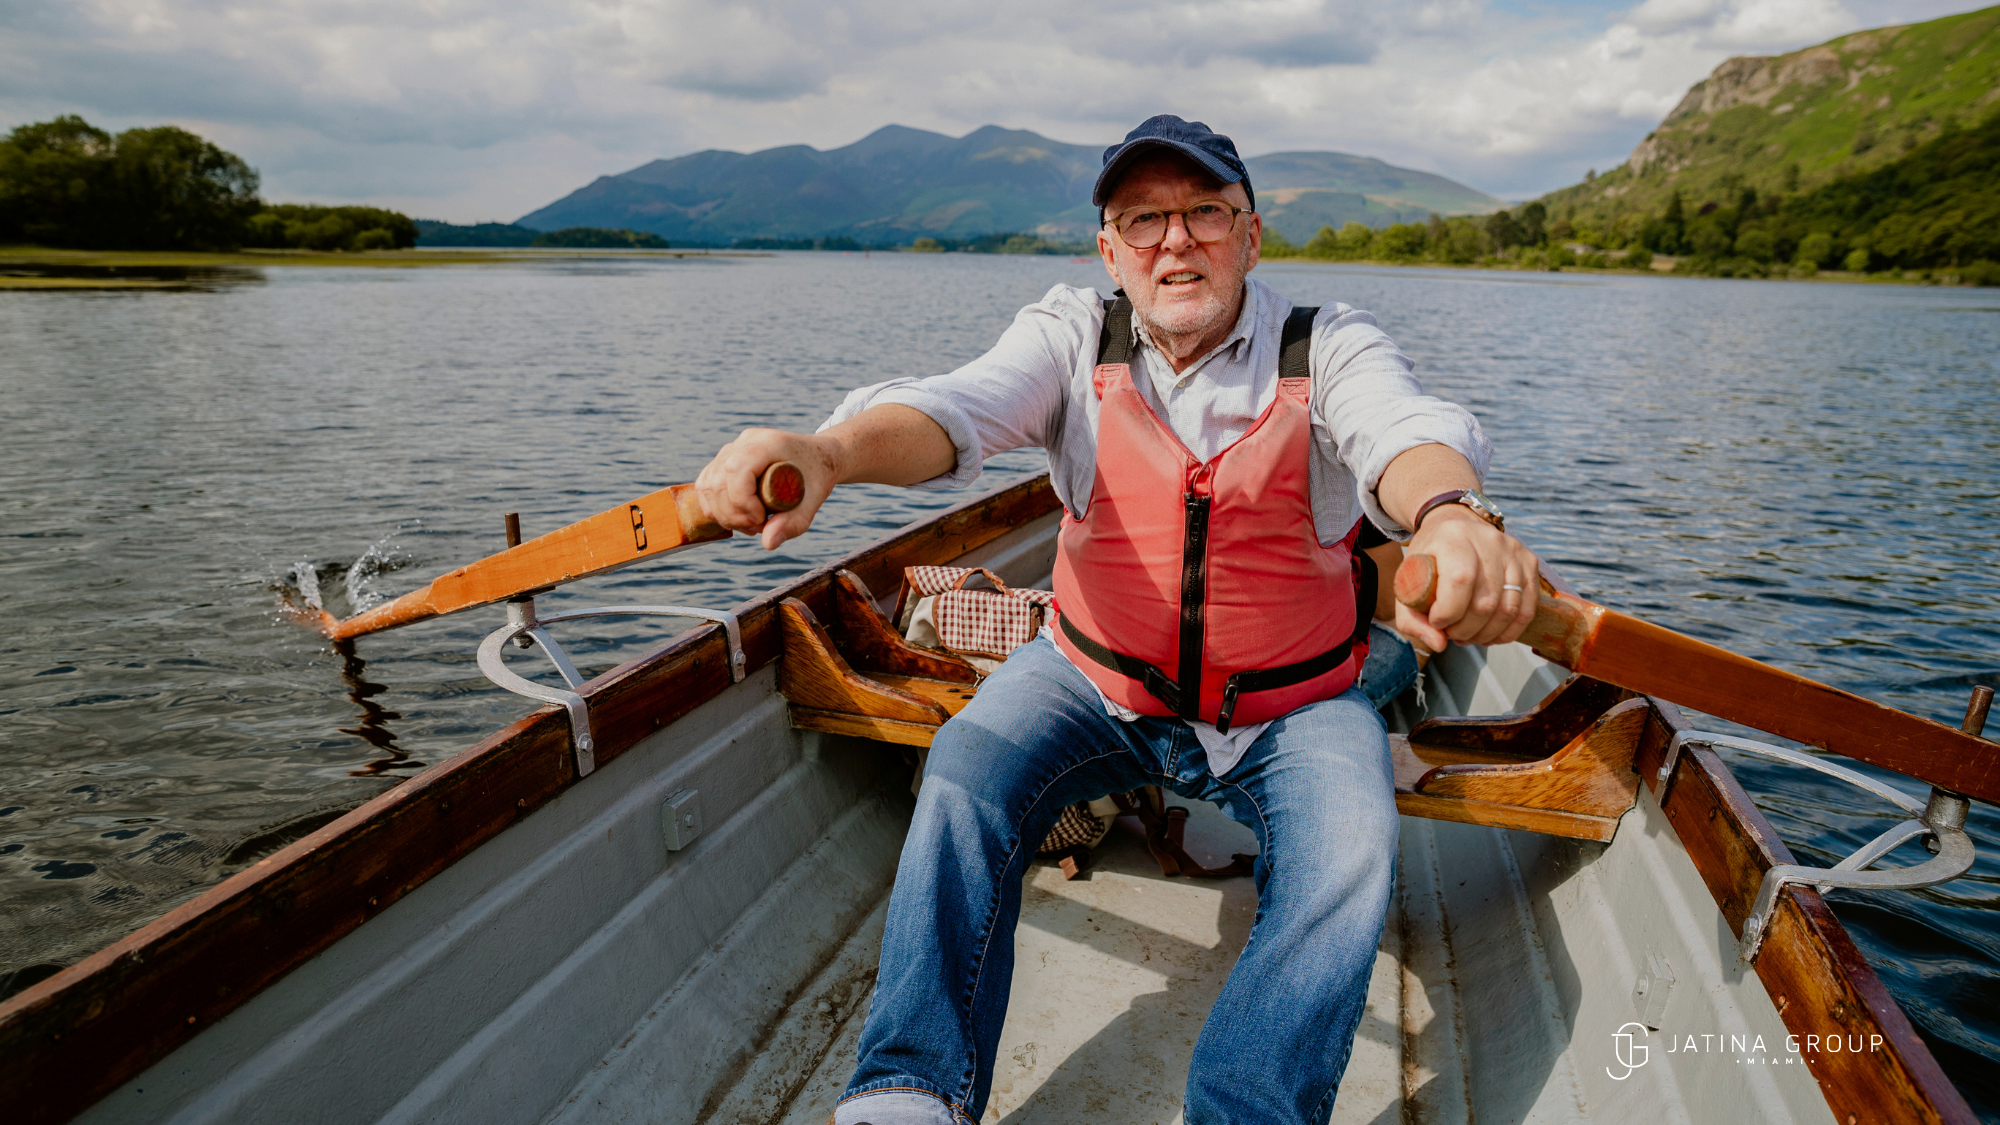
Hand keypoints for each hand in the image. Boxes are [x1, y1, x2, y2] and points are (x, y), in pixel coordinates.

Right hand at [694, 428, 838, 549]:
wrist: (817, 457)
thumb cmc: (817, 477)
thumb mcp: (813, 501)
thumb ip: (793, 523)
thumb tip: (768, 543)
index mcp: (766, 443)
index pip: (736, 470)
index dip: (743, 502)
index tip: (763, 519)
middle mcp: (744, 442)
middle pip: (717, 482)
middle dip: (733, 515)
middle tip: (760, 527)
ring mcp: (731, 449)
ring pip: (707, 486)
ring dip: (725, 515)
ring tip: (753, 525)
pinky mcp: (724, 460)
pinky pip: (706, 486)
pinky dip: (717, 509)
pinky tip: (741, 518)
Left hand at [1393, 506, 1539, 650]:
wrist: (1453, 528)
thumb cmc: (1429, 560)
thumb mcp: (1407, 583)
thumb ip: (1412, 618)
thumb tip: (1439, 645)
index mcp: (1453, 538)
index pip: (1460, 580)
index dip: (1449, 611)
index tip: (1437, 621)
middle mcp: (1487, 539)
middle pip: (1486, 601)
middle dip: (1466, 630)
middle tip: (1452, 634)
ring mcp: (1513, 550)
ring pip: (1508, 608)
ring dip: (1486, 634)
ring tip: (1468, 636)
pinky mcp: (1529, 562)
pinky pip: (1527, 608)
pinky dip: (1509, 631)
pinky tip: (1490, 635)